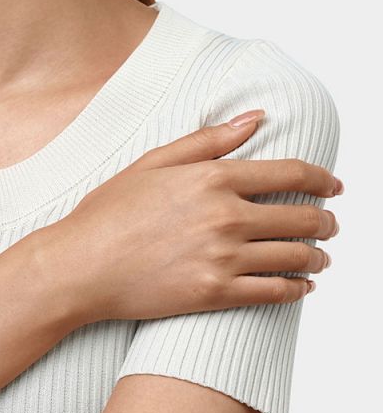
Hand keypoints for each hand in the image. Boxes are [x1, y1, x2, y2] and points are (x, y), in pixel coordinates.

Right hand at [41, 110, 340, 324]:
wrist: (78, 267)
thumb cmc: (106, 215)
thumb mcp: (151, 164)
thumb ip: (207, 140)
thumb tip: (255, 118)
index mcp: (212, 178)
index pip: (290, 174)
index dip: (322, 181)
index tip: (334, 187)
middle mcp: (225, 216)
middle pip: (302, 218)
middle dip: (325, 223)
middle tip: (330, 227)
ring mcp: (221, 257)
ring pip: (295, 257)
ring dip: (318, 258)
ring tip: (320, 259)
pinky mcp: (214, 294)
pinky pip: (274, 292)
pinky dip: (297, 289)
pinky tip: (301, 287)